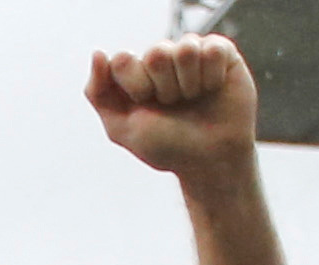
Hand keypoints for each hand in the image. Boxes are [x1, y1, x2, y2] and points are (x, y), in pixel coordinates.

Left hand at [84, 32, 257, 174]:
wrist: (211, 161)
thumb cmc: (167, 147)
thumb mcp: (122, 128)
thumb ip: (99, 92)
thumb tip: (98, 53)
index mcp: (135, 73)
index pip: (122, 59)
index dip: (135, 86)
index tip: (145, 105)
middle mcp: (162, 59)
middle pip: (155, 53)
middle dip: (164, 88)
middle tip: (174, 106)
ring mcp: (191, 53)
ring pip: (185, 49)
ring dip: (189, 84)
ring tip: (194, 99)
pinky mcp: (221, 53)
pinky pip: (212, 50)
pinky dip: (212, 77)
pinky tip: (213, 89)